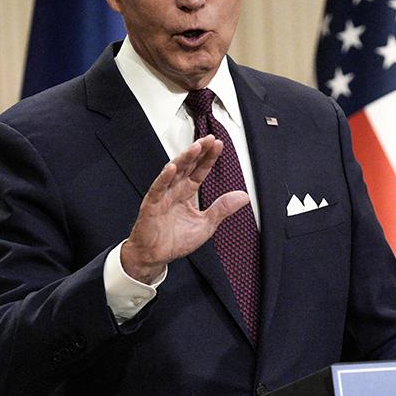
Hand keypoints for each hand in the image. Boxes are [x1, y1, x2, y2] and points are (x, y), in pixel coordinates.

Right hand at [120, 135, 249, 283]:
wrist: (155, 257)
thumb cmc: (175, 241)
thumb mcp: (206, 224)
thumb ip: (222, 208)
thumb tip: (244, 196)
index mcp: (187, 193)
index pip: (200, 171)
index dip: (209, 158)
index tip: (219, 144)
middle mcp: (175, 190)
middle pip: (188, 166)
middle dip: (199, 151)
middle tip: (210, 138)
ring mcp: (163, 196)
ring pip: (174, 172)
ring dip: (184, 159)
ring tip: (196, 147)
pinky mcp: (151, 205)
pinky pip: (158, 189)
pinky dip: (164, 178)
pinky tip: (172, 167)